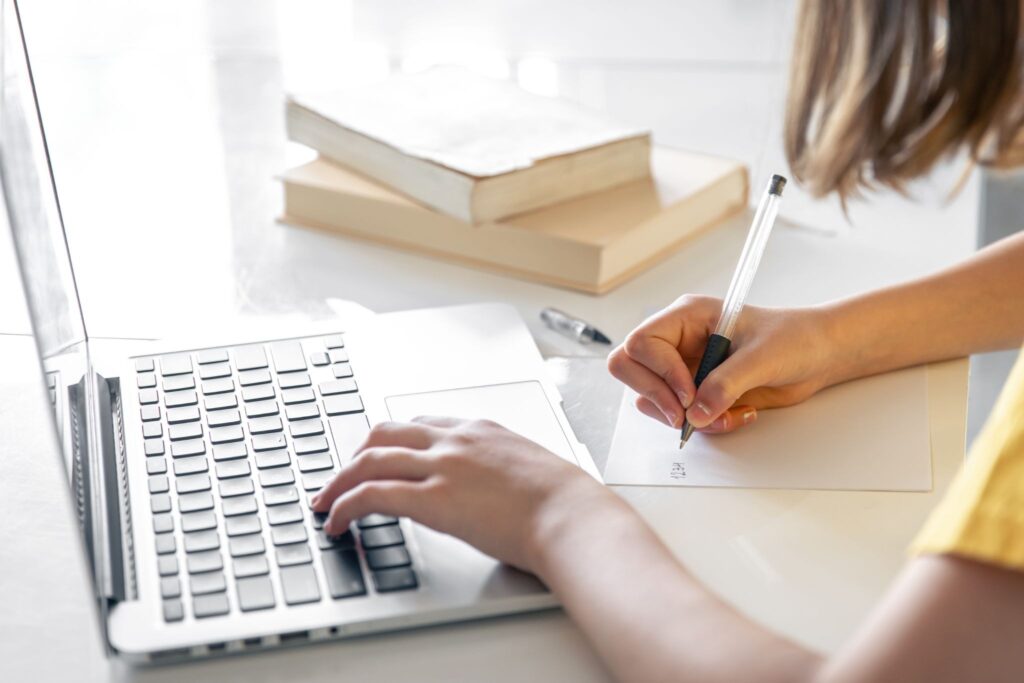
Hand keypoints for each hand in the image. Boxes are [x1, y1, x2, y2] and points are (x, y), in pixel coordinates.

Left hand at [310, 417, 617, 571]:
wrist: (573, 515)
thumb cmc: (564, 502)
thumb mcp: (530, 471)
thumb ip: (502, 473)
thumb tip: (496, 494)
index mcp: (480, 430)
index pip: (421, 423)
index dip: (391, 441)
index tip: (378, 456)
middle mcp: (455, 440)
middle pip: (385, 434)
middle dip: (356, 455)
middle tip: (341, 478)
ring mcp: (442, 466)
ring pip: (369, 460)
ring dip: (339, 482)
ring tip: (325, 503)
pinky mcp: (433, 499)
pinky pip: (372, 495)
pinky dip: (345, 506)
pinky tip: (337, 523)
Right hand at [607, 294, 837, 433]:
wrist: (818, 356)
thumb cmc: (794, 338)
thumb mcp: (762, 357)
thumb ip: (726, 383)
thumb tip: (697, 413)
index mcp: (686, 317)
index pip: (642, 342)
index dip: (660, 371)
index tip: (689, 393)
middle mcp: (677, 342)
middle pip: (628, 367)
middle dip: (656, 396)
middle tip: (686, 414)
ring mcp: (683, 368)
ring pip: (649, 398)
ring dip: (684, 417)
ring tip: (724, 414)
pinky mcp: (695, 393)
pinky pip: (678, 417)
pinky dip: (703, 425)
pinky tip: (735, 415)